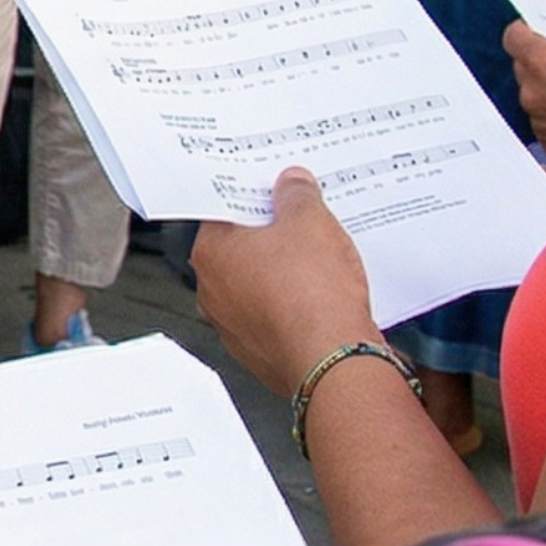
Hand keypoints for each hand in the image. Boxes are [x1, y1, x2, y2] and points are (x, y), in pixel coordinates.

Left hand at [192, 168, 382, 398]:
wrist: (334, 361)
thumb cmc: (312, 295)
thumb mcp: (309, 221)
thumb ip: (296, 195)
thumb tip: (292, 184)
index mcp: (211, 253)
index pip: (224, 213)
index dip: (254, 199)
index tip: (276, 193)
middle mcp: (213, 293)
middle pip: (242, 251)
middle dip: (272, 237)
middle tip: (304, 225)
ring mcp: (235, 328)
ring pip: (260, 287)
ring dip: (286, 275)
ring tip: (322, 263)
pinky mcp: (262, 354)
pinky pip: (277, 319)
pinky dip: (296, 308)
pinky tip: (324, 299)